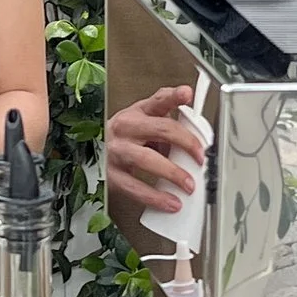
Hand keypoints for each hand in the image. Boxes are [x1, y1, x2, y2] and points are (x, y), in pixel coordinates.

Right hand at [107, 84, 202, 217]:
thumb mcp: (146, 121)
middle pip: (161, 129)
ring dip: (172, 173)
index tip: (186, 94)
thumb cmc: (127, 137)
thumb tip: (195, 131)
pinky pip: (135, 187)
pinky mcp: (111, 174)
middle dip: (186, 143)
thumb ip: (171, 122)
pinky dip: (156, 197)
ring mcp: (117, 151)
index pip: (158, 100)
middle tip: (200, 158)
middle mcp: (126, 128)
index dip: (173, 96)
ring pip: (147, 159)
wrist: (96, 151)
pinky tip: (170, 202)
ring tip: (188, 185)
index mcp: (138, 112)